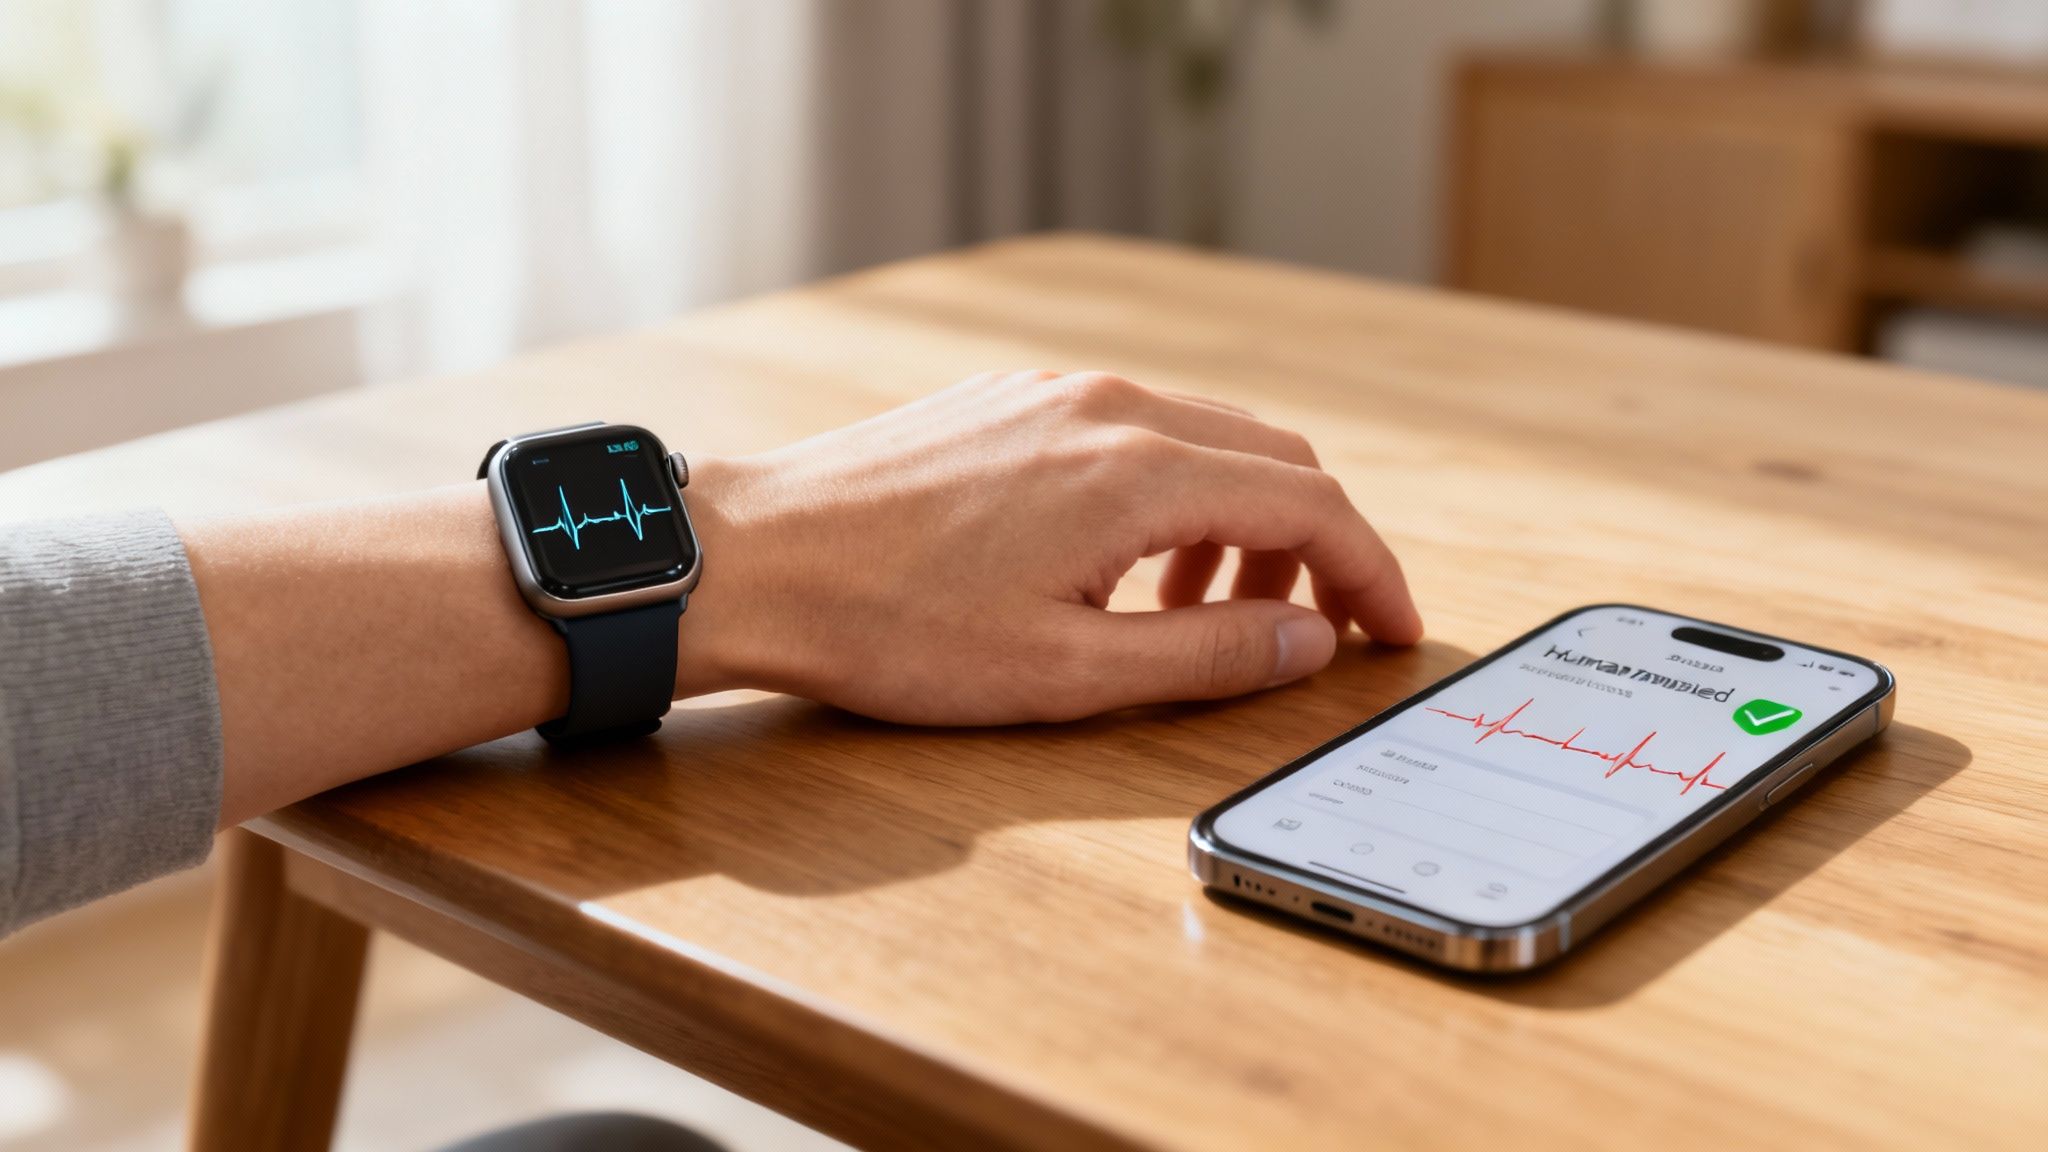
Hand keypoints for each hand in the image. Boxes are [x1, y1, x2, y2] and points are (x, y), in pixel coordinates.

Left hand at [677, 371, 1420, 723]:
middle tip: (1310, 632)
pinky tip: (1126, 562)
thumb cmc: (892, 628)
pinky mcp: (1009, 400)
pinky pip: (1132, 429)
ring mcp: (1053, 393)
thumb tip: (1307, 643)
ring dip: (1240, 521)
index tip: (1392, 633)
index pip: (1310, 504)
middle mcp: (1109, 406)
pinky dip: (1172, 492)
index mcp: (1139, 472)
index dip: (1370, 574)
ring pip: (1204, 438)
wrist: (752, 562)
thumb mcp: (1064, 673)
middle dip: (1314, 547)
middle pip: (1273, 457)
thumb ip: (1205, 653)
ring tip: (1207, 609)